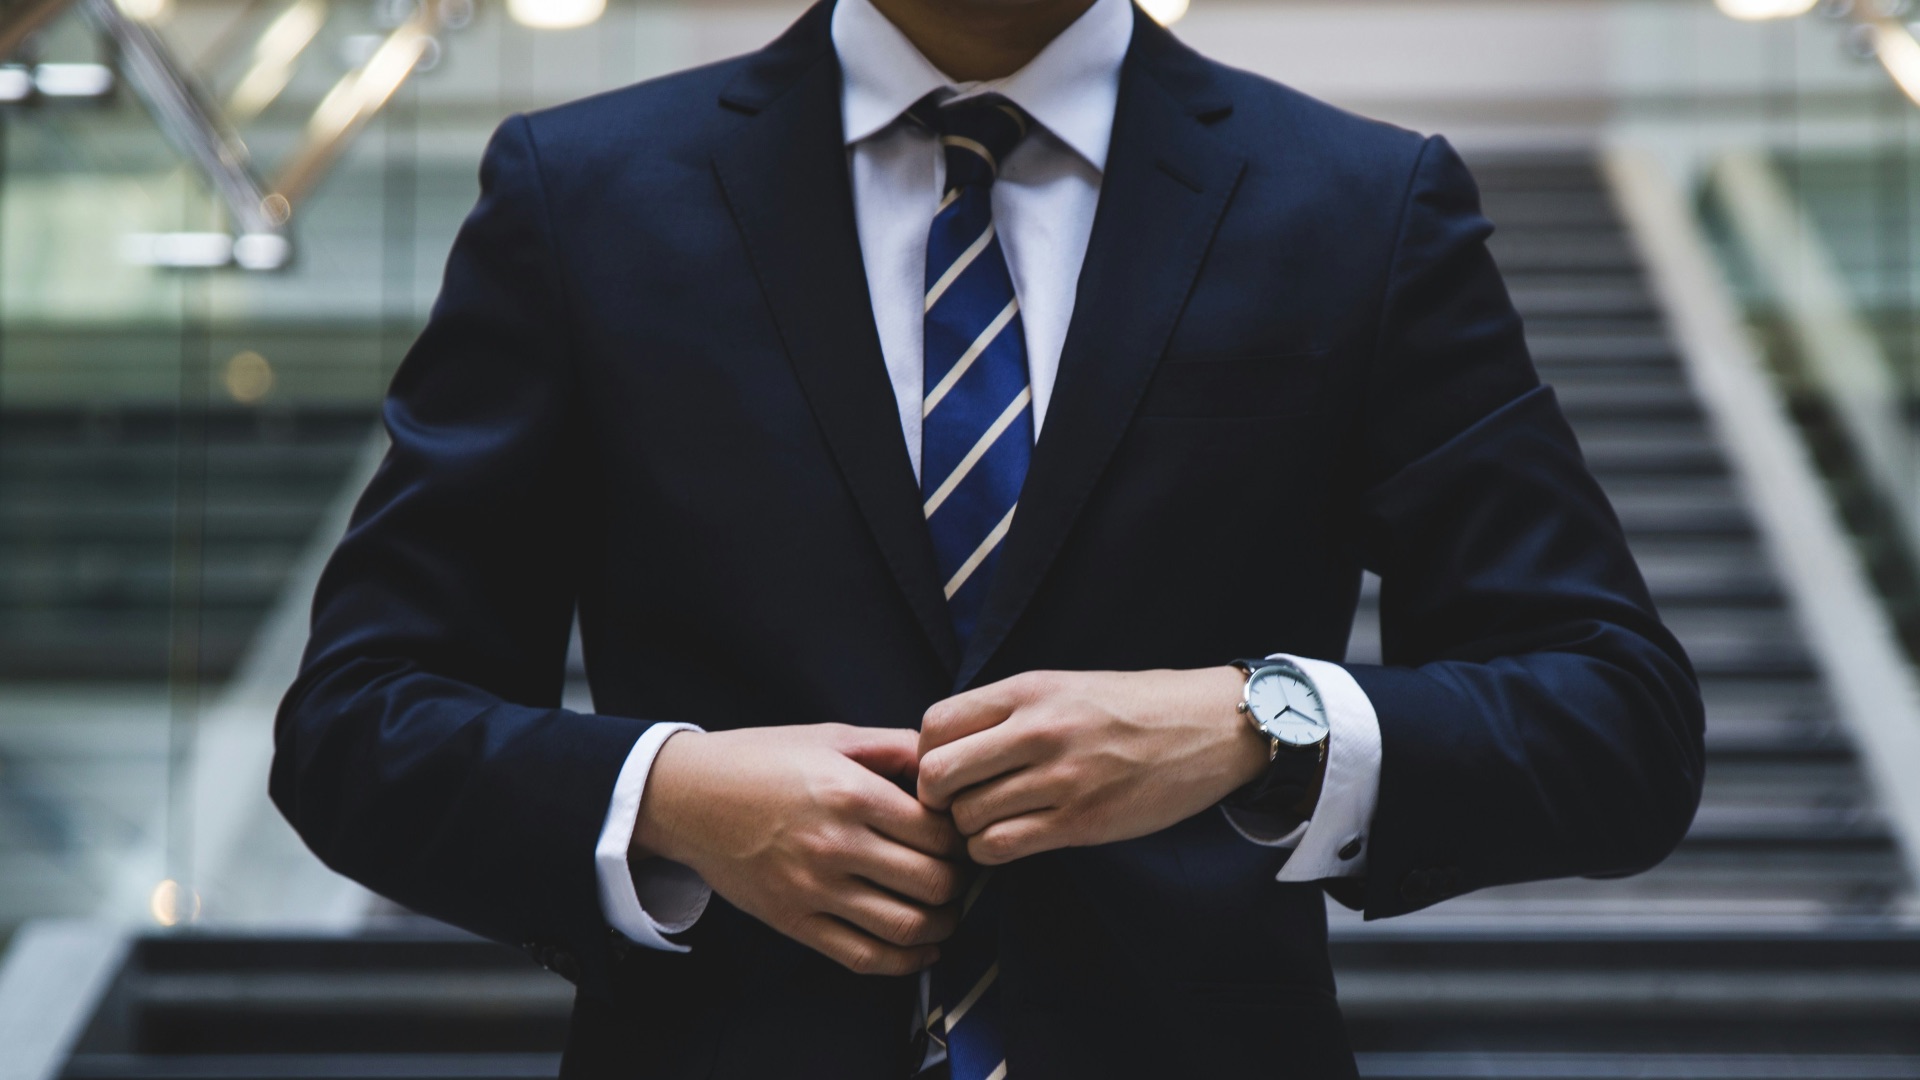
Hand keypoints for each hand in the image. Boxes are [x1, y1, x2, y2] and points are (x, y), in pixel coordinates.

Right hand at [632, 723, 967, 974]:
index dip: (962, 837)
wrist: (687, 797)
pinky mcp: (793, 921)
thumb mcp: (832, 736)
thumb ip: (895, 747)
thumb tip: (947, 764)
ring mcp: (813, 889)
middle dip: (959, 883)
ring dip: (942, 925)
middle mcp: (835, 845)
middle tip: (960, 874)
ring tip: (946, 911)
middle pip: (932, 882)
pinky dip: (905, 962)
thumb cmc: (762, 760)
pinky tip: (922, 949)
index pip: (938, 832)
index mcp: (850, 793)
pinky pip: (863, 956)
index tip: (961, 835)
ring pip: (906, 927)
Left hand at [917, 669, 1268, 864]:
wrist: (1207, 727)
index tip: (946, 768)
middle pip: (937, 775)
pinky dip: (992, 851)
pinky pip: (1002, 846)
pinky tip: (1010, 840)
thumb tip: (943, 747)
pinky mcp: (1082, 821)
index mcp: (1028, 690)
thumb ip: (1006, 712)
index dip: (926, 754)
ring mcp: (1061, 779)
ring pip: (967, 818)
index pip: (934, 724)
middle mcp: (1038, 731)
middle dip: (936, 797)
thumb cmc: (1131, 708)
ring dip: (967, 829)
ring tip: (990, 821)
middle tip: (956, 804)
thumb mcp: (1062, 687)